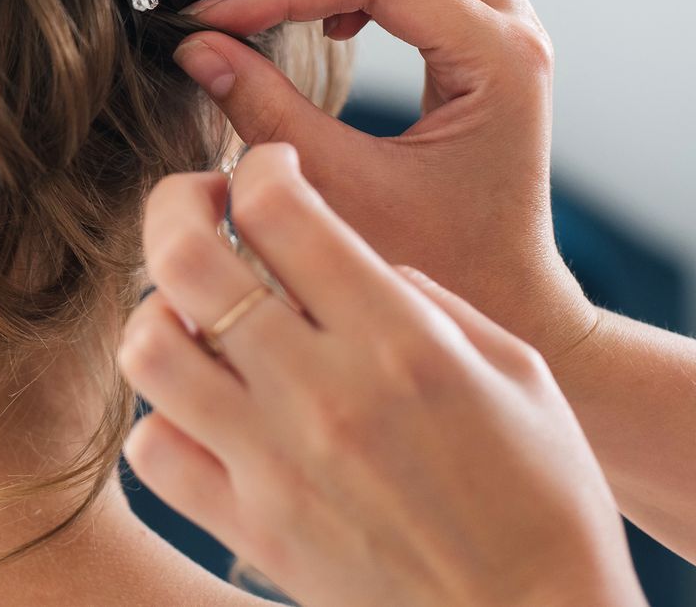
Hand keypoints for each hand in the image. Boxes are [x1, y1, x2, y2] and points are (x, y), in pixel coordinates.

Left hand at [119, 148, 645, 606]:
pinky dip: (164, 416)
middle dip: (176, 205)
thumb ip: (422, 298)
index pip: (279, 207)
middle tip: (199, 206)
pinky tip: (205, 408)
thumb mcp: (516, 371)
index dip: (259, 165)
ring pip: (148, 347)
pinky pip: (153, 448)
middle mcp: (324, 394)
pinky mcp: (248, 530)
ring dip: (161, 311)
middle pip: (185, 257)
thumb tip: (351, 258)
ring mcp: (274, 465)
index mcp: (400, 340)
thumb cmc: (546, 501)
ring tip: (196, 313)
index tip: (270, 170)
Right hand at [173, 0, 595, 359]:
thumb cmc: (433, 268)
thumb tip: (197, 45)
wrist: (509, 310)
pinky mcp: (492, 41)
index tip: (218, 21)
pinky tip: (352, 23)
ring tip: (331, 7)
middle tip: (306, 3)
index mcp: (495, 62)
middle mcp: (517, 32)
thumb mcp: (338, 193)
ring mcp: (512, 31)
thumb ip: (264, 111)